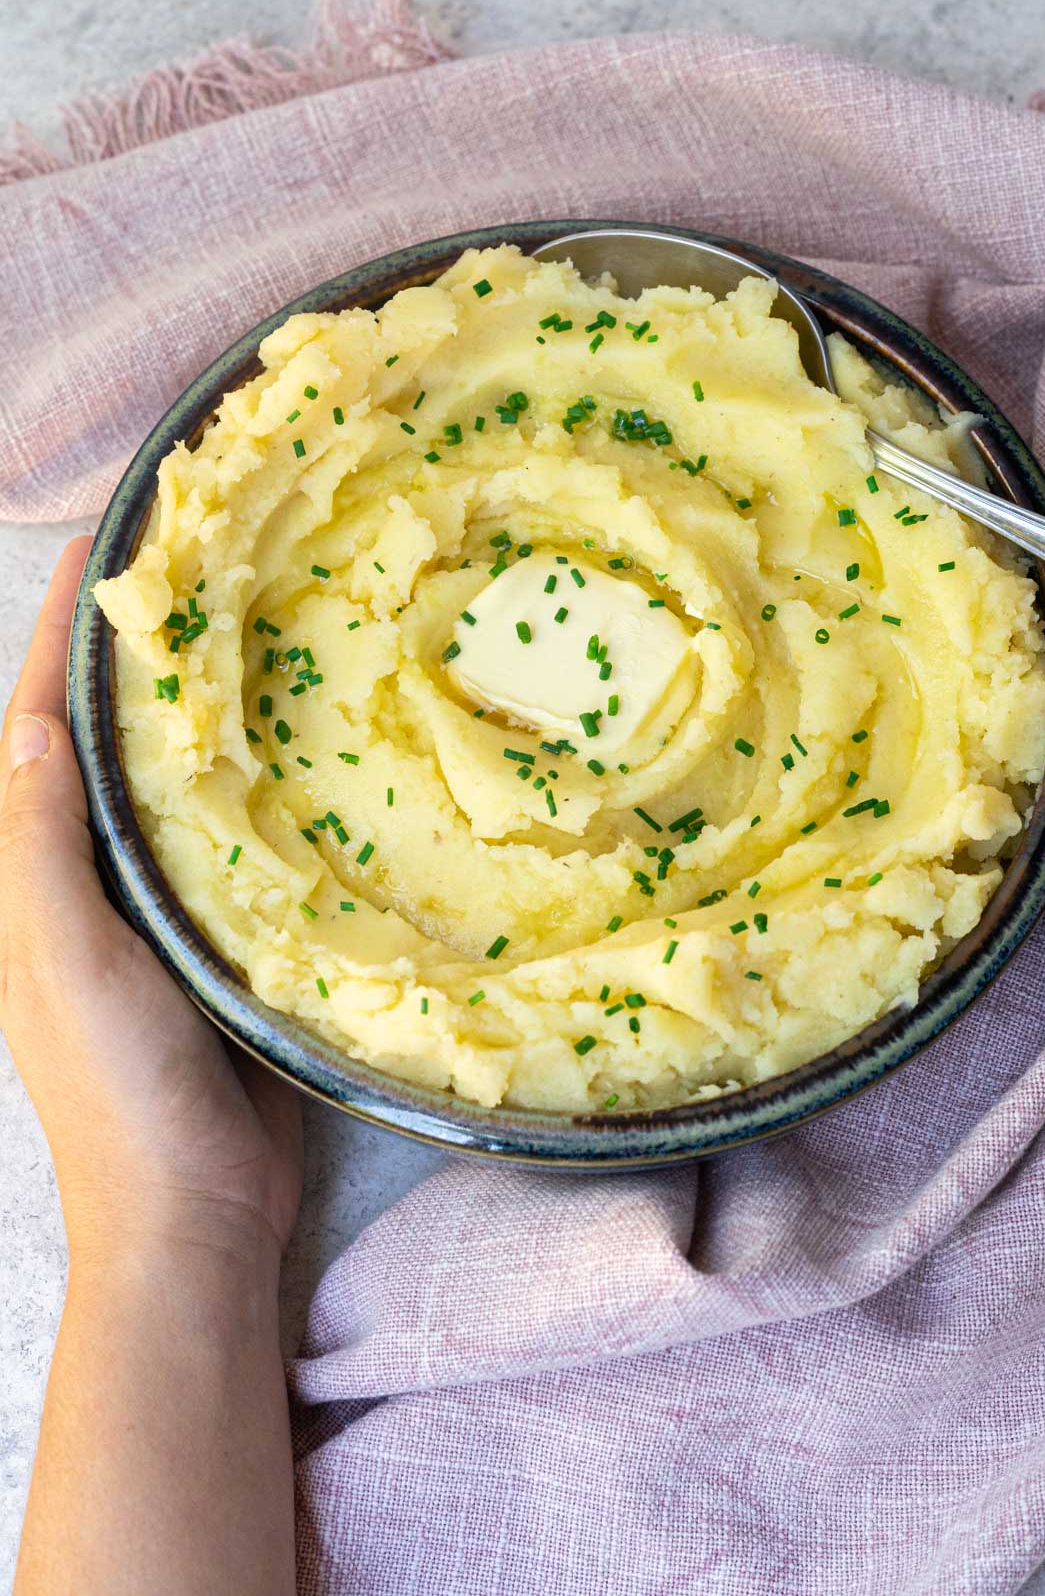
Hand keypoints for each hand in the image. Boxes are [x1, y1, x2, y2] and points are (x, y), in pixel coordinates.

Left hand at [0, 538, 301, 1268]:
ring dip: (193, 708)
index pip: (36, 728)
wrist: (194, 1215)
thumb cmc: (115, 1091)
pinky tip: (297, 748)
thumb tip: (34, 718)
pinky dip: (251, 783)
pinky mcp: (220, 938)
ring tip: (244, 628)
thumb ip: (39, 847)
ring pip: (169, 783)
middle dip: (129, 652)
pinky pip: (231, 839)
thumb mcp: (61, 960)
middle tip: (189, 567)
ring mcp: (153, 910)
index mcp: (28, 878)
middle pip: (100, 740)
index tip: (102, 548)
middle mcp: (83, 882)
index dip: (63, 636)